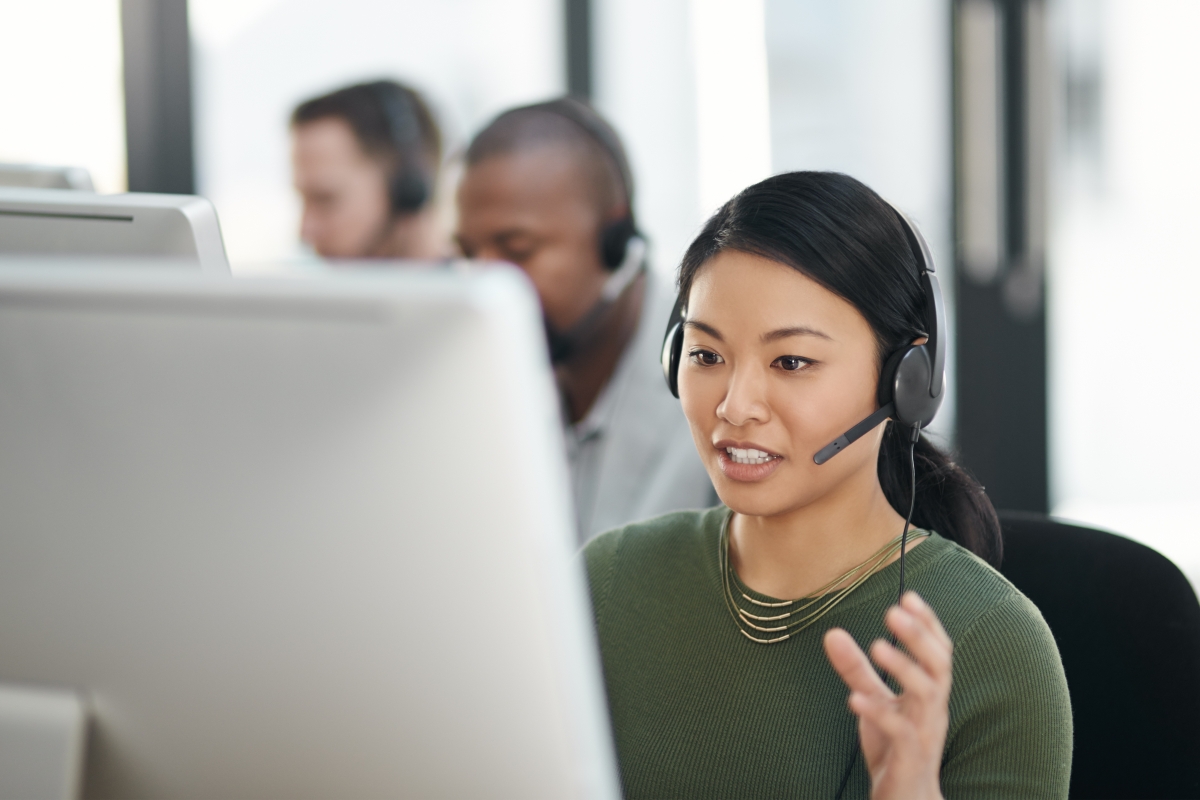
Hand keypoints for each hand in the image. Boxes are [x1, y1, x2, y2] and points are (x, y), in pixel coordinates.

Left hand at [823, 591, 951, 799]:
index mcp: (930, 692)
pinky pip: (901, 733)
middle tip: (893, 611)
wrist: (906, 799)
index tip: (909, 596)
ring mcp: (925, 733)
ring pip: (927, 696)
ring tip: (876, 645)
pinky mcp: (910, 758)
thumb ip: (856, 669)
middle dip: (919, 637)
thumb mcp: (872, 701)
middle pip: (939, 666)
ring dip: (903, 668)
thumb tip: (831, 632)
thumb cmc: (894, 746)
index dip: (928, 624)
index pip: (939, 651)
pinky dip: (879, 713)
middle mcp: (934, 709)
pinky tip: (854, 699)